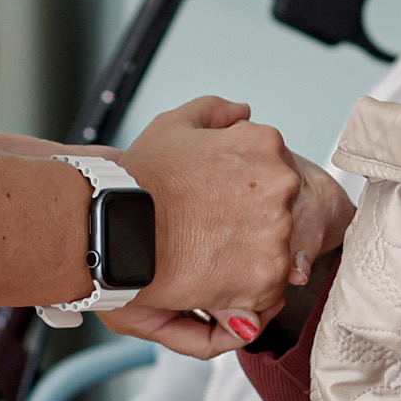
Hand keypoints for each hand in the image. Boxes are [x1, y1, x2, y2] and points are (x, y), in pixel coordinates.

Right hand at [116, 98, 318, 342]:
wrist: (115, 227)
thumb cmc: (140, 180)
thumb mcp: (174, 125)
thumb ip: (214, 112)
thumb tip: (242, 113)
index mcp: (265, 146)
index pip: (277, 170)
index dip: (248, 191)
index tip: (222, 203)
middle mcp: (281, 185)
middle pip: (285, 209)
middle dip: (255, 222)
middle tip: (213, 230)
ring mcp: (278, 231)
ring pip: (279, 249)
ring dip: (251, 255)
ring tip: (209, 254)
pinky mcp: (267, 275)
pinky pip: (269, 287)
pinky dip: (245, 288)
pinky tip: (211, 275)